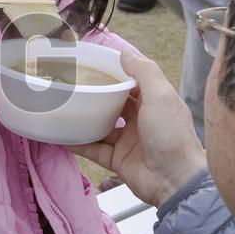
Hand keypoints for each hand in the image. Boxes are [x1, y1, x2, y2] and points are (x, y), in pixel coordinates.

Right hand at [67, 49, 206, 207]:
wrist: (175, 181)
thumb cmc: (172, 135)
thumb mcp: (161, 96)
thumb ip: (145, 71)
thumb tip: (125, 52)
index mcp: (154, 102)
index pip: (131, 82)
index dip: (114, 72)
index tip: (92, 63)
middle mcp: (140, 120)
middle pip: (113, 103)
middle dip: (95, 94)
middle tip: (72, 83)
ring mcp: (127, 140)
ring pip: (100, 125)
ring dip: (83, 118)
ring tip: (61, 107)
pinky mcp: (116, 159)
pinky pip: (92, 148)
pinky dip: (76, 143)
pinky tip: (59, 135)